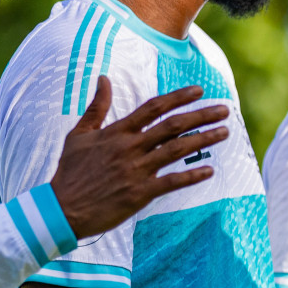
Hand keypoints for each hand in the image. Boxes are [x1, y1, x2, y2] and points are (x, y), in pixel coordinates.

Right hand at [50, 77, 230, 237]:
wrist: (62, 208)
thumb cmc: (70, 171)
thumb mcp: (79, 134)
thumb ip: (96, 107)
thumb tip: (103, 78)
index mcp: (117, 132)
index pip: (153, 108)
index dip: (178, 97)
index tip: (199, 90)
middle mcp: (130, 148)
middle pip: (173, 126)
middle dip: (201, 116)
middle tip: (224, 109)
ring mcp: (136, 170)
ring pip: (177, 150)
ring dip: (204, 140)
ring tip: (224, 132)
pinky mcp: (140, 194)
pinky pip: (172, 182)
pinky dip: (192, 176)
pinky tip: (210, 170)